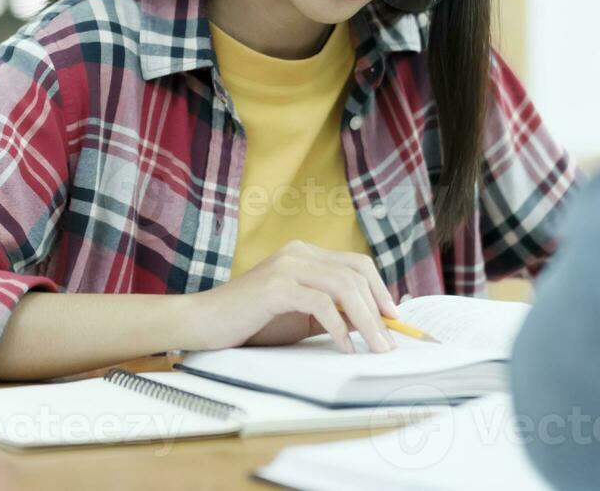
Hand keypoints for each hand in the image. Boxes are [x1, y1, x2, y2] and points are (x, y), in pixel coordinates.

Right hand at [185, 241, 401, 353]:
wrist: (203, 323)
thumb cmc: (251, 321)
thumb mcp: (300, 316)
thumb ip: (333, 312)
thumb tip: (374, 321)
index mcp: (305, 254)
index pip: (357, 264)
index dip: (380, 290)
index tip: (395, 320)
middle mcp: (298, 253)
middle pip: (356, 274)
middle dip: (379, 310)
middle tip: (390, 342)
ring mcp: (287, 266)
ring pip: (344, 287)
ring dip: (367, 321)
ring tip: (377, 347)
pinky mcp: (276, 287)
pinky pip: (320, 304)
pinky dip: (339, 327)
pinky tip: (345, 346)